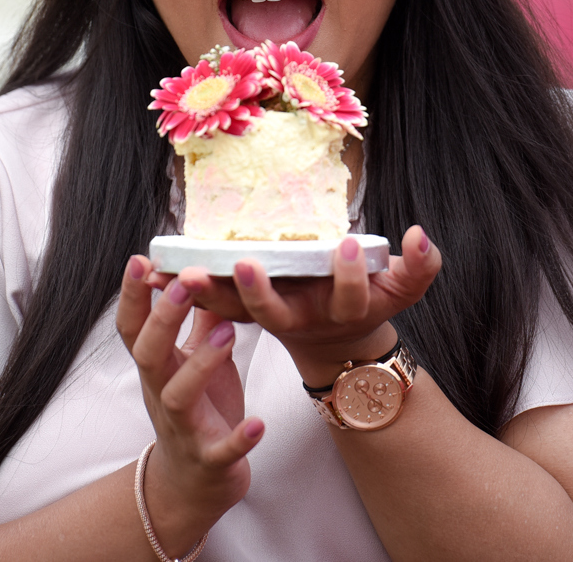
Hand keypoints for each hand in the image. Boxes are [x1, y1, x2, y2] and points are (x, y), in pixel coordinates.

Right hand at [115, 255, 264, 556]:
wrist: (193, 484)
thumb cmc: (198, 408)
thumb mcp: (194, 358)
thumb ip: (200, 318)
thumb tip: (205, 268)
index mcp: (158, 365)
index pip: (133, 326)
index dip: (131, 295)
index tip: (140, 259)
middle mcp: (162, 392)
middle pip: (148, 353)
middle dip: (163, 318)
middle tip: (184, 283)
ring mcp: (184, 427)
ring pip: (178, 395)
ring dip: (201, 363)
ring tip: (229, 331)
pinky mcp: (210, 459)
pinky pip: (221, 450)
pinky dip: (238, 438)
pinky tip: (258, 424)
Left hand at [154, 226, 440, 388]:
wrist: (340, 338)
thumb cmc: (373, 299)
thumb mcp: (403, 286)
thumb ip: (420, 265)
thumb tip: (421, 235)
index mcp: (343, 310)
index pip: (350, 295)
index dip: (350, 274)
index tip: (349, 245)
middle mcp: (302, 320)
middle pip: (278, 314)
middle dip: (261, 291)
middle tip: (246, 262)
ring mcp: (269, 319)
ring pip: (236, 314)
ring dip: (209, 293)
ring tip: (185, 273)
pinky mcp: (243, 312)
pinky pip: (210, 303)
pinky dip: (182, 289)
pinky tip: (151, 272)